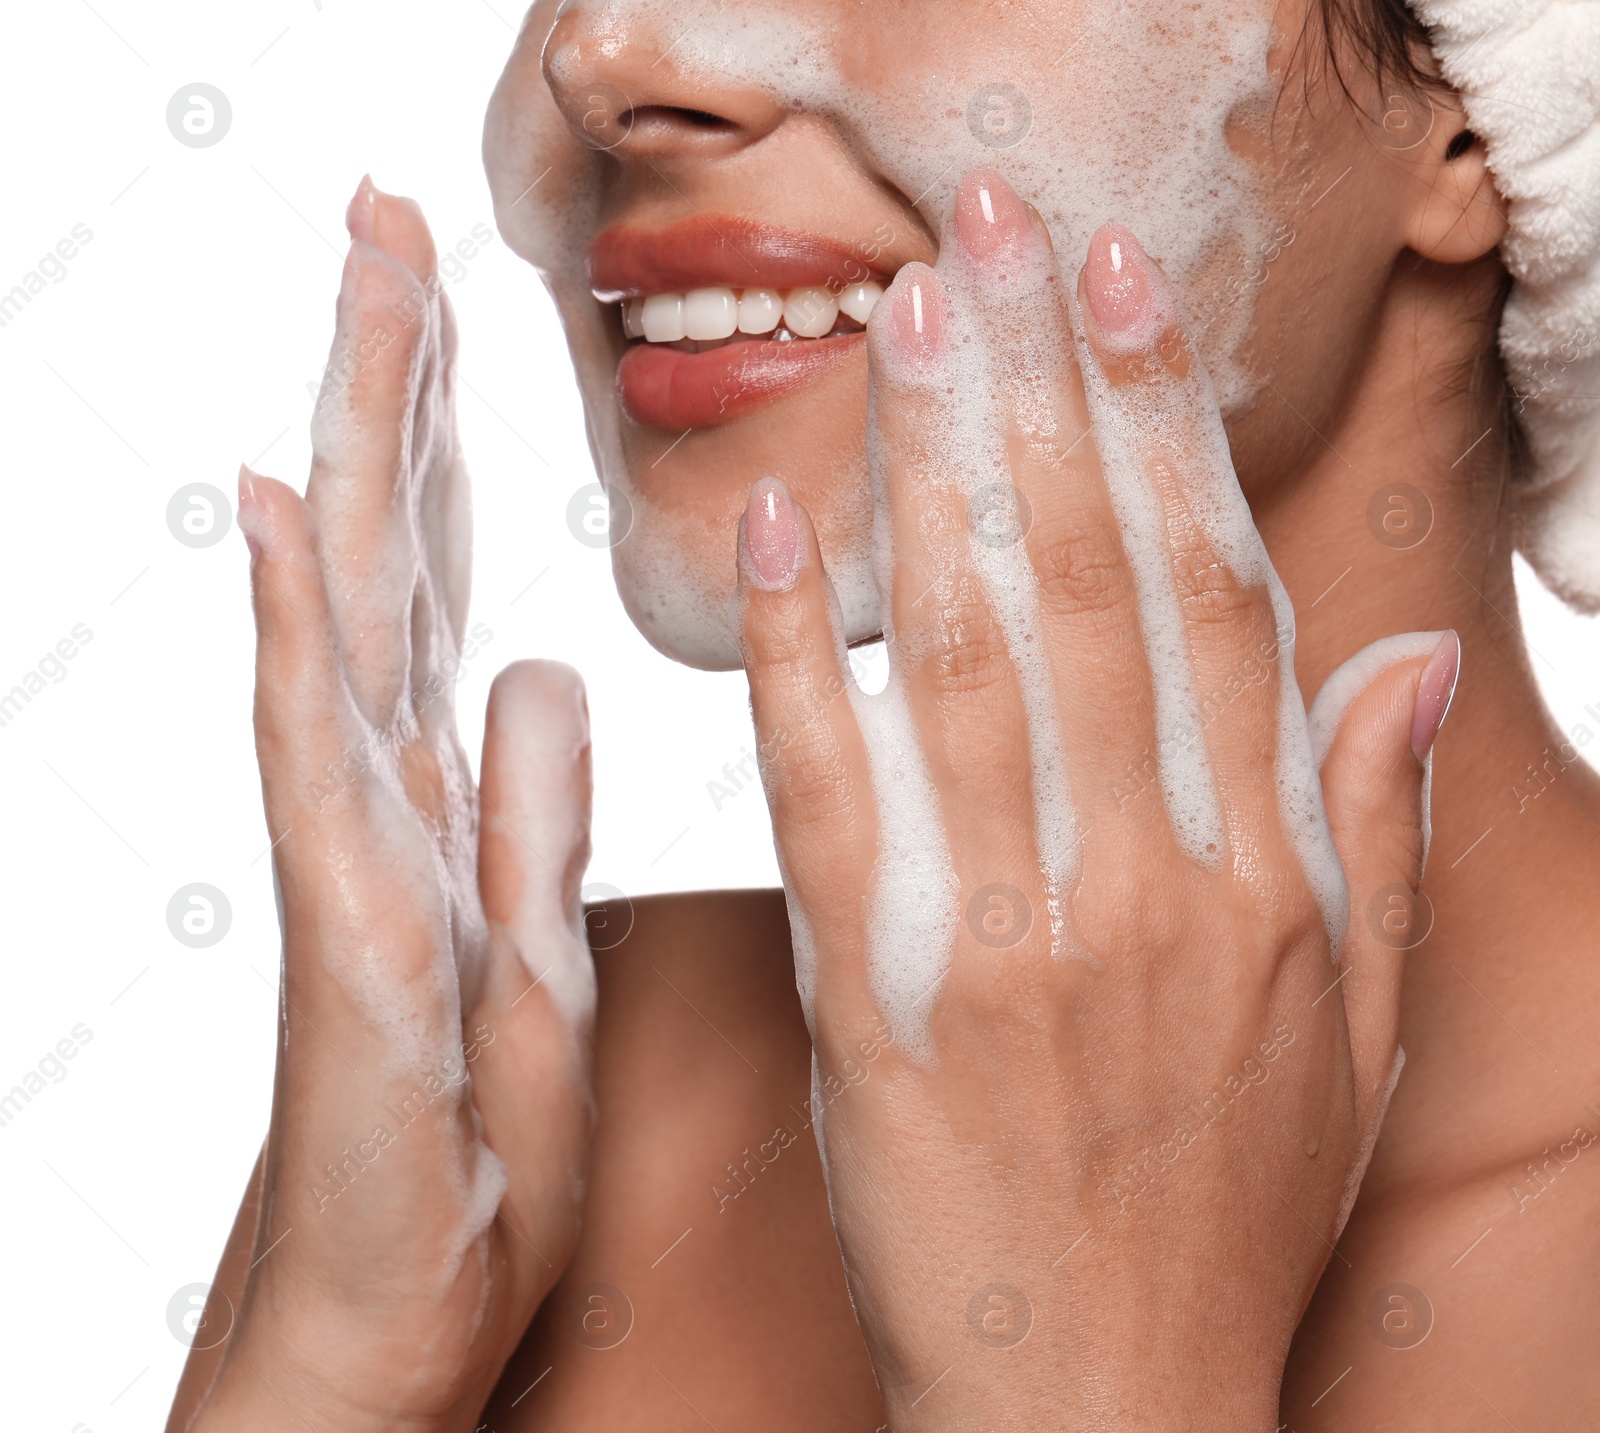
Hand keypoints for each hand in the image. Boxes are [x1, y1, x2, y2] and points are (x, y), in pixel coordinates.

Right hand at [182, 180, 594, 1432]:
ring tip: (358, 287)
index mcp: (447, 791)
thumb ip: (528, 805)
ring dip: (355, 445)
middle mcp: (388, 790)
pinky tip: (279, 512)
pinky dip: (300, 629)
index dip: (443, 437)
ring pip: (351, 608)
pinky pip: (319, 756)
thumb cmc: (463, 1144)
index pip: (444, 576)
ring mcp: (356, 849)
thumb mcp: (533, 943)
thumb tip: (543, 669)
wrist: (395, 1321)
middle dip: (393, 380)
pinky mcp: (348, 933)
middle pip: (396, 549)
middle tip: (392, 216)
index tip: (451, 300)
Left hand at [733, 170, 1455, 1430]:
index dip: (1166, 434)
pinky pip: (836, 789)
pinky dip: (804, 651)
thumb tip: (1396, 664)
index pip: (1216, 601)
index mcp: (1265, 879)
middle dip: (1043, 392)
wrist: (1104, 1403)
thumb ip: (1371, 836)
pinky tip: (781, 527)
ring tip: (906, 319)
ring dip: (938, 470)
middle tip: (994, 234)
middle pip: (1094, 588)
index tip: (1120, 300)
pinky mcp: (885, 993)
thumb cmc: (1219, 1217)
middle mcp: (1150, 881)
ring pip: (975, 655)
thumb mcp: (1354, 1038)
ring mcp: (1016, 933)